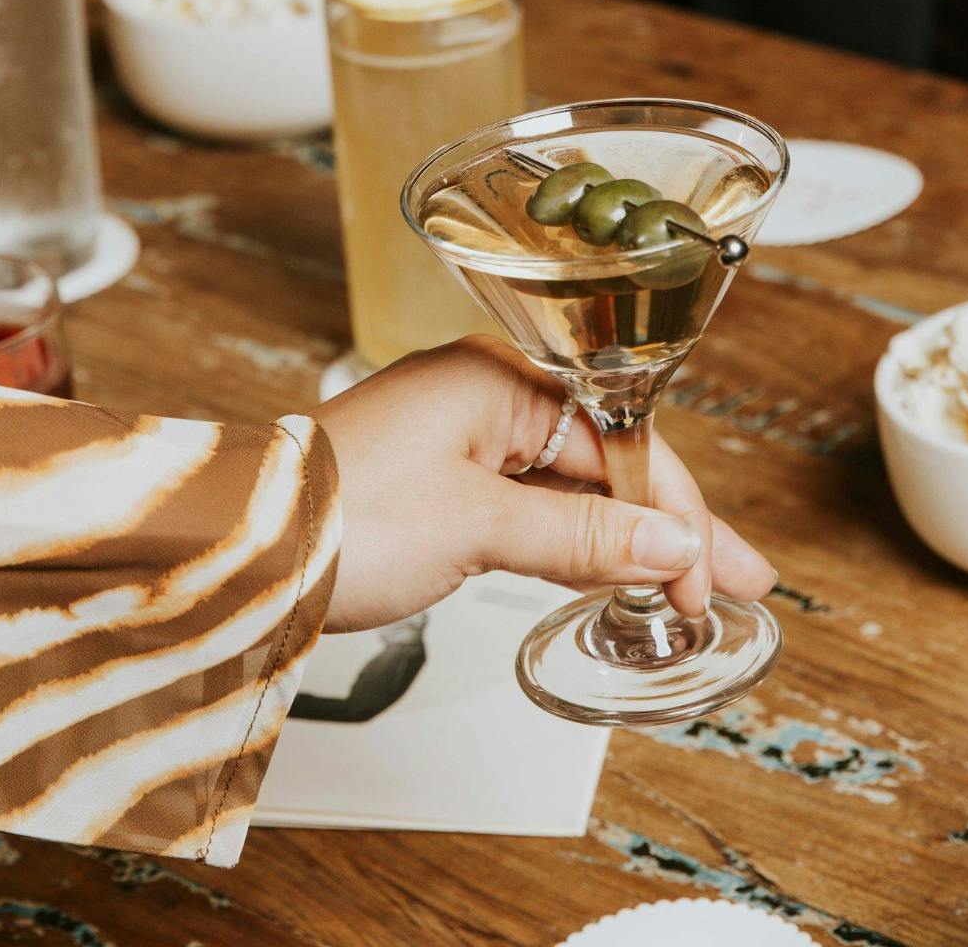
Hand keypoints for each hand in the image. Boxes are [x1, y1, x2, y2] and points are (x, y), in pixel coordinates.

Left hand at [311, 337, 776, 632]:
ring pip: (569, 488)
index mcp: (498, 378)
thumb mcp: (478, 526)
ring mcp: (458, 439)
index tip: (711, 574)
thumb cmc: (338, 516)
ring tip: (685, 589)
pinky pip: (527, 507)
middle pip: (605, 461)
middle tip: (732, 584)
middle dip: (669, 526)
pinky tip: (606, 574)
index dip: (675, 513)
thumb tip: (671, 544)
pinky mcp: (436, 482)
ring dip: (625, 540)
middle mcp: (483, 395)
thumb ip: (581, 535)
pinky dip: (570, 544)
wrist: (235, 548)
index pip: (623, 441)